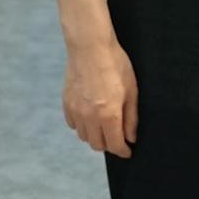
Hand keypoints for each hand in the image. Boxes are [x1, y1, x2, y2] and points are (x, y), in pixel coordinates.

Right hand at [63, 35, 139, 157]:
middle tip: (117, 137)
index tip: (128, 151)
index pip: (115, 145)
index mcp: (108, 114)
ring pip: (84, 136)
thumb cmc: (115, 64)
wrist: (90, 46)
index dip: (123, 151)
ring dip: (95, 136)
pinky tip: (90, 116)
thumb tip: (131, 138)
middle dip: (109, 145)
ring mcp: (76, 110)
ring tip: (104, 125)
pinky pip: (73, 124)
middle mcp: (89, 116)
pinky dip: (82, 125)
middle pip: (97, 145)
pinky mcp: (67, 103)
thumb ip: (131, 117)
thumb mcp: (131, 90)